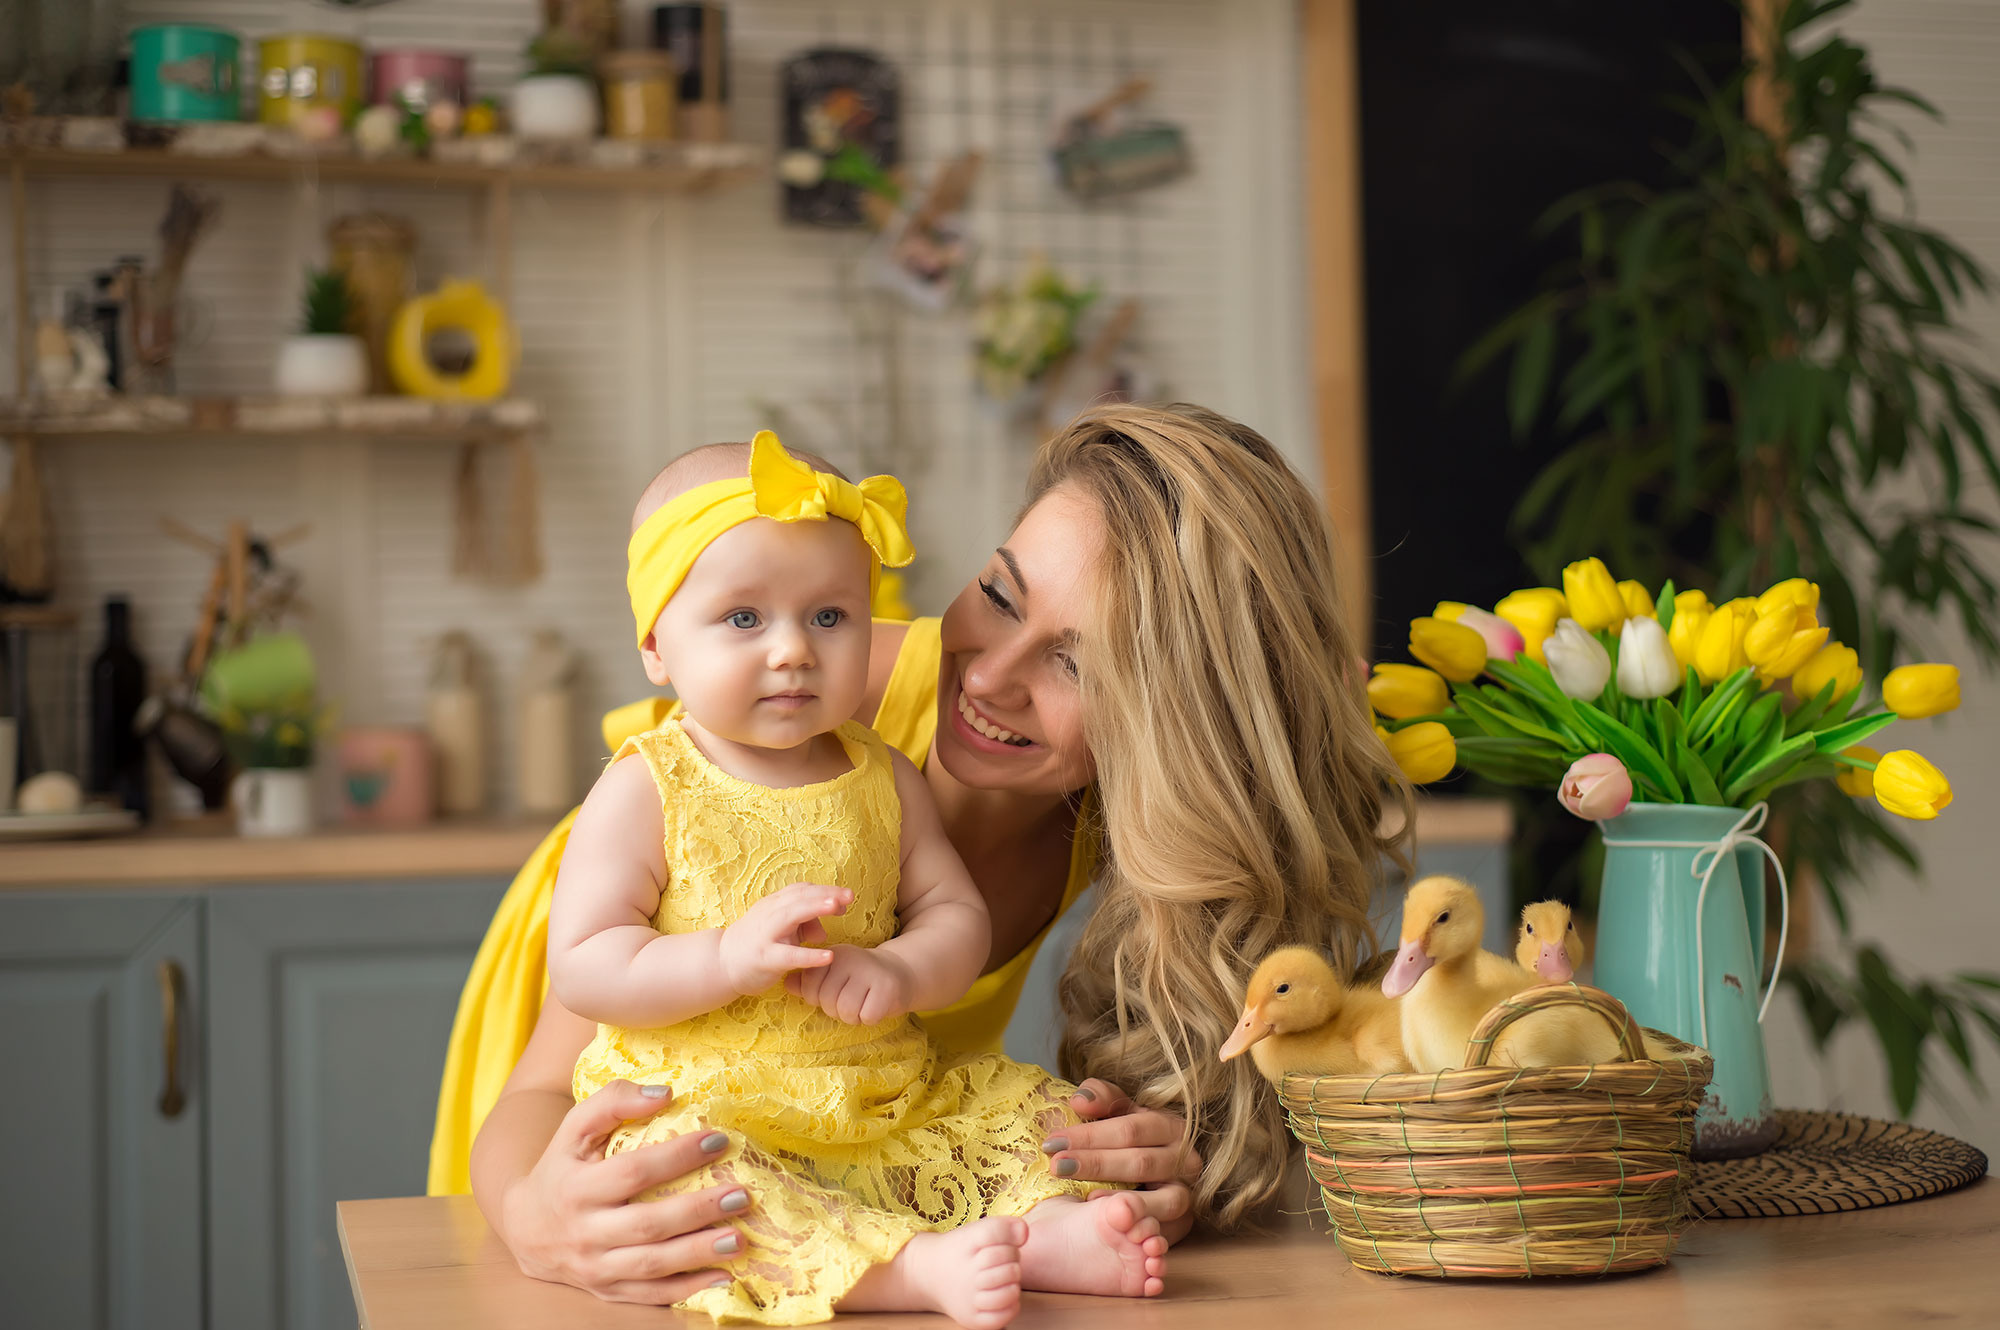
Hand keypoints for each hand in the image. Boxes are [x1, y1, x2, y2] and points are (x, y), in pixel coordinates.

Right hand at [500, 1080, 751, 1304]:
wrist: (525, 1228)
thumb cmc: (562, 1167)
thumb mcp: (575, 1127)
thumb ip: (613, 1101)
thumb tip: (664, 1093)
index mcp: (576, 1188)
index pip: (632, 1172)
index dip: (676, 1157)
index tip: (718, 1140)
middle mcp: (584, 1232)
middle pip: (647, 1225)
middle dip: (697, 1211)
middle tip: (741, 1196)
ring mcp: (595, 1268)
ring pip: (651, 1265)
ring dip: (698, 1254)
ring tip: (739, 1239)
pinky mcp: (607, 1291)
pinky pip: (649, 1296)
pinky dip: (687, 1289)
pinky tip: (723, 1275)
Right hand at [718, 883, 850, 995]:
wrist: (721, 964)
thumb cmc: (757, 944)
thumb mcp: (782, 931)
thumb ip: (804, 925)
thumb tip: (824, 929)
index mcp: (774, 904)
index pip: (802, 890)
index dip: (824, 891)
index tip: (846, 896)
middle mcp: (769, 913)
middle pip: (799, 897)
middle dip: (825, 894)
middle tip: (849, 896)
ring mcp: (765, 934)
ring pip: (790, 916)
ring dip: (814, 909)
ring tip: (836, 908)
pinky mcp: (764, 958)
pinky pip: (789, 955)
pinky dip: (809, 955)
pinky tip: (828, 956)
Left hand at [784, 945, 913, 1024]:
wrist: (900, 974)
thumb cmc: (859, 980)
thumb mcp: (833, 977)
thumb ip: (809, 982)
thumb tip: (787, 983)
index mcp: (834, 955)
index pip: (809, 985)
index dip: (817, 997)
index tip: (833, 991)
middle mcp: (851, 959)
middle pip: (827, 1001)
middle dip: (836, 1009)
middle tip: (851, 1000)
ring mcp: (870, 972)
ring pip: (846, 1011)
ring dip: (853, 1016)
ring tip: (862, 1004)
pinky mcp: (887, 988)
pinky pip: (867, 1017)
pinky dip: (869, 1018)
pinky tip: (875, 1006)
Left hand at [1043, 1078, 1202, 1239]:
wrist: (1151, 1176)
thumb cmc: (1128, 1140)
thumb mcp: (1117, 1112)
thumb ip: (1100, 1097)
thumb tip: (1080, 1100)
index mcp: (1170, 1126)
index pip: (1130, 1130)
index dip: (1090, 1136)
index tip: (1053, 1142)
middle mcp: (1186, 1160)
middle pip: (1141, 1163)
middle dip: (1096, 1163)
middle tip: (1056, 1166)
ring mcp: (1187, 1194)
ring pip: (1163, 1198)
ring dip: (1123, 1199)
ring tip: (1087, 1198)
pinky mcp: (1184, 1224)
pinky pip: (1166, 1229)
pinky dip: (1141, 1225)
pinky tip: (1111, 1222)